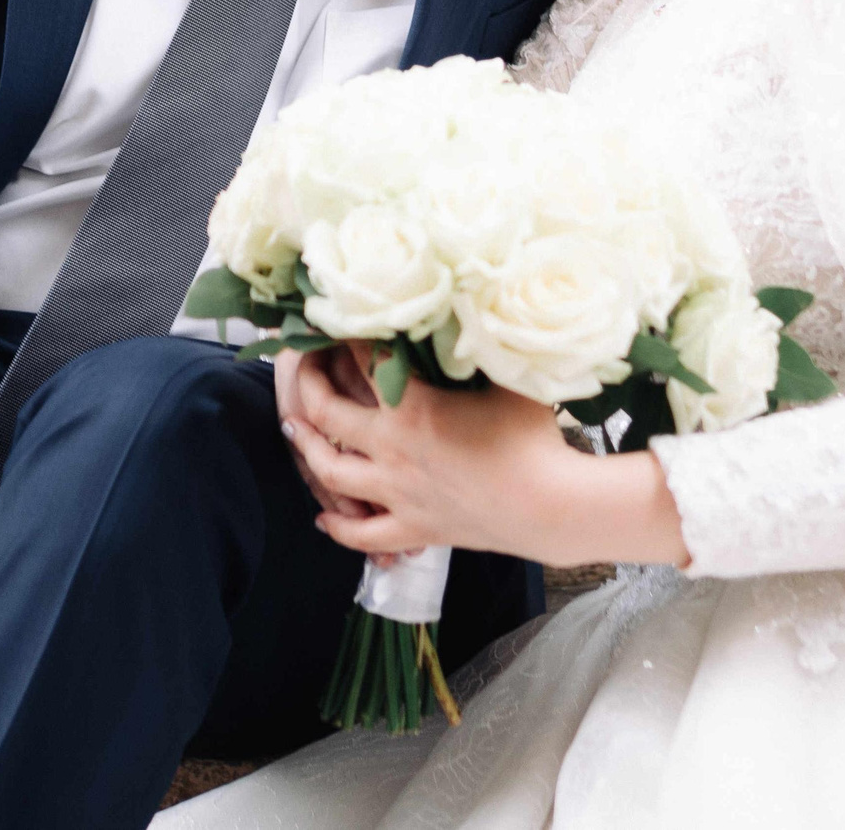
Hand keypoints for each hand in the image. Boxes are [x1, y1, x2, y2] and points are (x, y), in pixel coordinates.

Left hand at [280, 346, 685, 568]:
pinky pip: (363, 534)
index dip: (347, 335)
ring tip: (293, 428)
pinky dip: (339, 527)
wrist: (550, 506)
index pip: (365, 359)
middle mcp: (391, 450)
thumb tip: (465, 310)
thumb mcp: (506, 378)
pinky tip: (323, 519)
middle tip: (305, 366)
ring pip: (330, 474)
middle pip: (327, 414)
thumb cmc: (532, 438)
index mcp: (411, 408)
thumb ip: (478, 347)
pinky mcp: (414, 528)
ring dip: (306, 449)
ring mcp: (398, 494)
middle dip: (310, 384)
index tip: (340, 318)